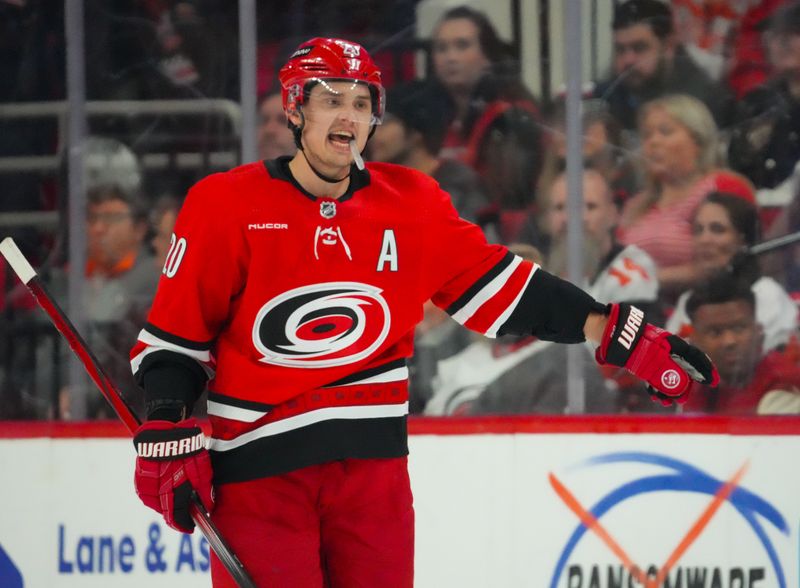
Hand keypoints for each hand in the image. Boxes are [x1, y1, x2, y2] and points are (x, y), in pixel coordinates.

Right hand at [133, 418, 213, 532]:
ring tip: (176, 491)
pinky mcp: (139, 481)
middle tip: (186, 509)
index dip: (184, 525)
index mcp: (172, 494)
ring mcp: (145, 488)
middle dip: (177, 512)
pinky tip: (166, 484)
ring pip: (156, 504)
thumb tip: (208, 508)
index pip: (176, 519)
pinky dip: (157, 493)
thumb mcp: (203, 471)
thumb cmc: (186, 450)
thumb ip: (205, 492)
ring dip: (166, 502)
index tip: (190, 528)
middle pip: (166, 512)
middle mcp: (156, 495)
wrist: (165, 433)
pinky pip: (149, 494)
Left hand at [595, 303, 718, 404]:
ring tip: (664, 402)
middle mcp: (667, 350)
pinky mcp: (645, 363)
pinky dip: (657, 387)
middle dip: (684, 386)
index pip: (694, 355)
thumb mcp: (650, 352)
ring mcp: (657, 357)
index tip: (712, 382)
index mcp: (673, 343)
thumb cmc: (633, 338)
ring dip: (669, 390)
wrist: (612, 333)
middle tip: (682, 400)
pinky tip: (655, 396)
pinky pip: (656, 377)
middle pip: (682, 369)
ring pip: (669, 376)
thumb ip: (664, 366)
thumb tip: (676, 380)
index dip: (705, 369)